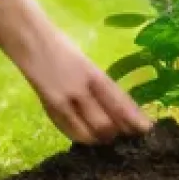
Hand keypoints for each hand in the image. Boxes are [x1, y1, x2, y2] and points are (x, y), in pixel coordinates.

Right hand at [0, 0, 151, 144]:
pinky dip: (82, 137)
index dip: (135, 119)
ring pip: (91, 132)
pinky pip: (71, 132)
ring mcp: (66, 100)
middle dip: (119, 133)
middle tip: (124, 135)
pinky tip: (86, 136)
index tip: (147, 130)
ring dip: (101, 138)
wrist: (31, 41)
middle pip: (108, 124)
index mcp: (95, 74)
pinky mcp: (51, 108)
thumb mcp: (87, 63)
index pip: (121, 102)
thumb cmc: (62, 49)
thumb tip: (119, 110)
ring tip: (105, 137)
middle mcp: (83, 89)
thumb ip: (100, 86)